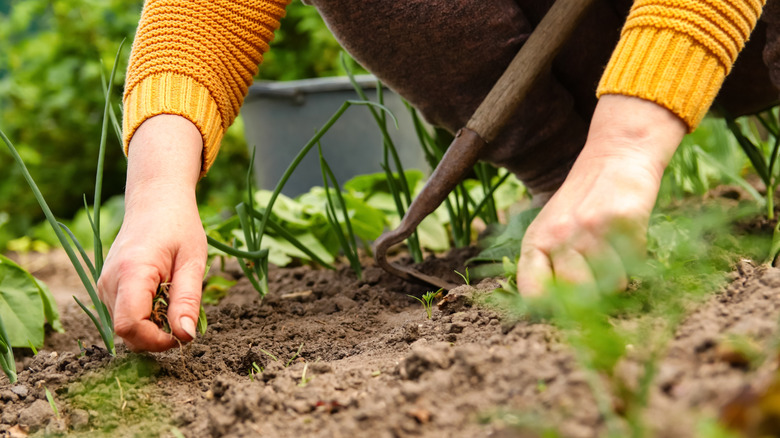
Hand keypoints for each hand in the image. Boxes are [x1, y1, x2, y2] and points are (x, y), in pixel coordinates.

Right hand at [98, 115, 205, 350]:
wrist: (155, 201)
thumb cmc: (178, 226)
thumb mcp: (193, 262)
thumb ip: (187, 300)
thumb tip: (185, 337)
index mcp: (131, 273)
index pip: (130, 327)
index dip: (157, 340)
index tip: (183, 333)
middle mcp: (109, 282)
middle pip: (127, 333)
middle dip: (158, 336)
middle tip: (184, 315)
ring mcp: (104, 286)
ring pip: (126, 328)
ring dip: (153, 326)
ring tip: (174, 298)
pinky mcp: (107, 288)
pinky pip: (124, 316)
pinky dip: (146, 316)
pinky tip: (162, 295)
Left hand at [516, 95, 686, 295]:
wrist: (614, 157)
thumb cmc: (579, 204)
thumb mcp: (550, 230)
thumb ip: (547, 266)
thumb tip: (552, 313)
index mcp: (537, 242)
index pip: (533, 294)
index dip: (550, 309)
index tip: (565, 307)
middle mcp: (560, 236)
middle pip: (577, 294)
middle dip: (593, 296)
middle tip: (599, 279)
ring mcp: (591, 229)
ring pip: (612, 284)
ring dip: (618, 275)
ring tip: (612, 252)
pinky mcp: (623, 221)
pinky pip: (635, 262)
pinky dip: (635, 257)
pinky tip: (627, 237)